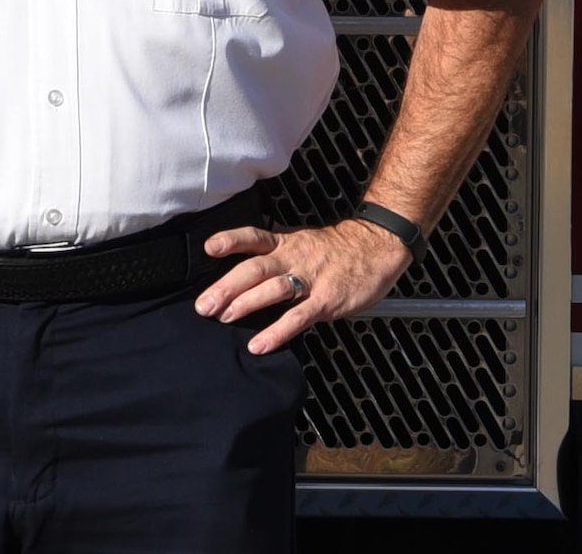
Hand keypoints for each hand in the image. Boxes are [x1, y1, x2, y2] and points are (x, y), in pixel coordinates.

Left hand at [195, 218, 412, 354]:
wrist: (377, 246)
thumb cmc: (337, 249)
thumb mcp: (302, 241)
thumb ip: (275, 253)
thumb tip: (242, 268)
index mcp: (286, 243)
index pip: (254, 237)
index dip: (230, 240)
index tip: (208, 247)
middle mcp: (293, 258)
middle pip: (255, 268)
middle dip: (226, 286)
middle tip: (204, 305)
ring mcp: (310, 279)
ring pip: (273, 289)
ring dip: (246, 303)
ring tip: (224, 318)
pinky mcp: (326, 300)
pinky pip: (298, 317)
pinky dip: (277, 331)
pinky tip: (260, 344)